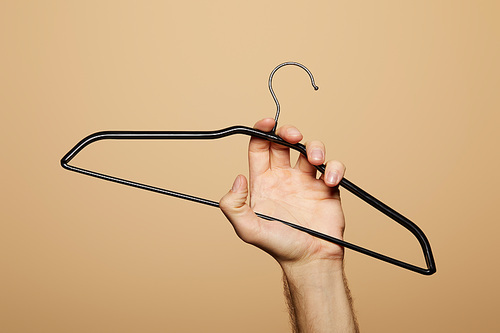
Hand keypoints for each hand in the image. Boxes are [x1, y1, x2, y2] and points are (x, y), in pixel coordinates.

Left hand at [219, 118, 345, 266]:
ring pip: (311, 150)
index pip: (260, 148)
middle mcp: (284, 178)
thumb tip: (238, 179)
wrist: (311, 260)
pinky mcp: (327, 188)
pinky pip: (333, 167)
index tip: (268, 123)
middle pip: (284, 143)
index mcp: (264, 182)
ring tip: (315, 161)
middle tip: (293, 136)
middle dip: (288, 132)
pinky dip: (334, 167)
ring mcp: (306, 182)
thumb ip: (234, 206)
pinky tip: (330, 180)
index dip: (262, 131)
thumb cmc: (280, 246)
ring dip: (315, 147)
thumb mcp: (248, 229)